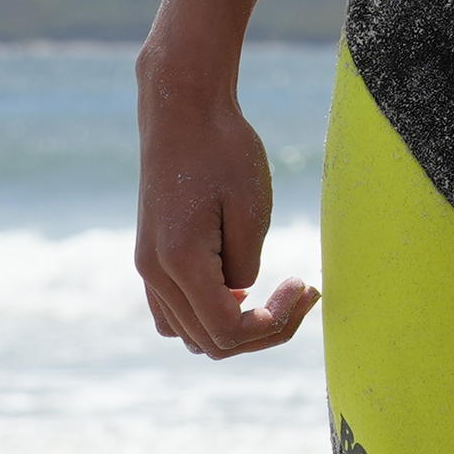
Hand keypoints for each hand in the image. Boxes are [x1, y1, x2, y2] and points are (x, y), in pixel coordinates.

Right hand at [134, 84, 313, 357]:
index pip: (227, 332)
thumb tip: (240, 298)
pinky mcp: (152, 257)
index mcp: (178, 262)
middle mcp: (154, 273)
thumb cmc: (224, 151)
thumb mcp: (250, 208)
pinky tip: (241, 290)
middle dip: (263, 330)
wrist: (183, 112)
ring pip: (187, 333)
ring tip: (275, 295)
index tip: (305, 284)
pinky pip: (174, 310)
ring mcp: (148, 267)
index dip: (274, 323)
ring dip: (233, 328)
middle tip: (303, 293)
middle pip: (209, 341)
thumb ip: (245, 265)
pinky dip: (208, 313)